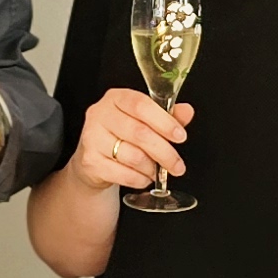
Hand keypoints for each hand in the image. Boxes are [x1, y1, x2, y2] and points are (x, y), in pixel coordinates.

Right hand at [70, 86, 191, 192]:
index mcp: (116, 98)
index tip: (180, 136)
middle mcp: (100, 115)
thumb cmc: (121, 135)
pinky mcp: (90, 162)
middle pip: (139, 133)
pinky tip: (144, 177)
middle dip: (164, 152)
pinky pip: (123, 174)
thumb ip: (167, 115)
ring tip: (157, 171)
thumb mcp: (144, 120)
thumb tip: (187, 111)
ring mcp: (92, 138)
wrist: (93, 160)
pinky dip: (140, 179)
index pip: (141, 105)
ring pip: (133, 156)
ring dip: (152, 168)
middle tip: (177, 165)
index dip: (164, 121)